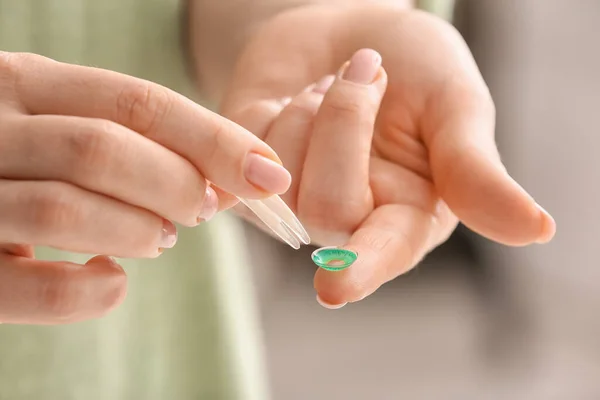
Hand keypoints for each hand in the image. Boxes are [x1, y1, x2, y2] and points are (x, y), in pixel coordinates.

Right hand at [0, 52, 290, 323]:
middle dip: (177, 186)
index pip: (138, 102)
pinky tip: (110, 279)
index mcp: (24, 83)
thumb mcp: (68, 131)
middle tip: (201, 210)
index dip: (214, 139)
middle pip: (105, 148)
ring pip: (70, 210)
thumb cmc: (21, 164)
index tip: (269, 174)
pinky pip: (37, 288)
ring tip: (157, 238)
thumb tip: (235, 177)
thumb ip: (137, 143)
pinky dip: (92, 293)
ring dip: (139, 231)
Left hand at [220, 4, 555, 306]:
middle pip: (323, 207)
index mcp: (408, 216)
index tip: (334, 289)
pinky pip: (239, 156)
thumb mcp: (454, 105)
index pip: (382, 254)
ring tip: (332, 85)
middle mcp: (349, 221)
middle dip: (345, 119)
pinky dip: (274, 110)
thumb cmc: (414, 69)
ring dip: (312, 106)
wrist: (349, 32)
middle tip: (368, 70)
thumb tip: (536, 230)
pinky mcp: (250, 178)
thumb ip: (475, 168)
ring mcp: (294, 202)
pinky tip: (296, 100)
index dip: (362, 270)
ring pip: (279, 177)